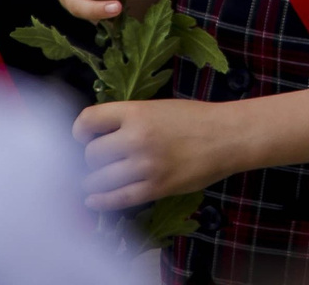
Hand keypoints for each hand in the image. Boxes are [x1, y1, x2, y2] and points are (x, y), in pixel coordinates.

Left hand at [76, 97, 235, 208]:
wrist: (227, 137)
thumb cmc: (194, 118)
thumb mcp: (157, 108)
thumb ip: (128, 119)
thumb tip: (97, 136)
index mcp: (136, 112)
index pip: (89, 120)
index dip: (81, 131)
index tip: (84, 137)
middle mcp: (136, 138)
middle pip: (91, 154)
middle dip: (91, 159)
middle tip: (98, 161)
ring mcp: (145, 165)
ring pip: (99, 179)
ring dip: (93, 181)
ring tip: (95, 181)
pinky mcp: (155, 188)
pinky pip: (118, 199)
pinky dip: (101, 201)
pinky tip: (94, 199)